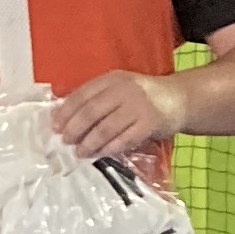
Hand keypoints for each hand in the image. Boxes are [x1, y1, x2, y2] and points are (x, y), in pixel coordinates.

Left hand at [51, 69, 189, 161]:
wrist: (180, 98)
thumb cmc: (141, 97)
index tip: (54, 127)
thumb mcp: (118, 88)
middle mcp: (124, 90)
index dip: (66, 112)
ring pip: (106, 128)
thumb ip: (96, 98)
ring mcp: (139, 106)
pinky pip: (125, 139)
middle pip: (91, 112)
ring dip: (89, 143)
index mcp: (112, 79)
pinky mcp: (150, 123)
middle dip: (74, 129)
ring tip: (79, 152)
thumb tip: (63, 117)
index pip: (82, 95)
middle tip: (66, 142)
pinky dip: (109, 148)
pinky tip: (100, 154)